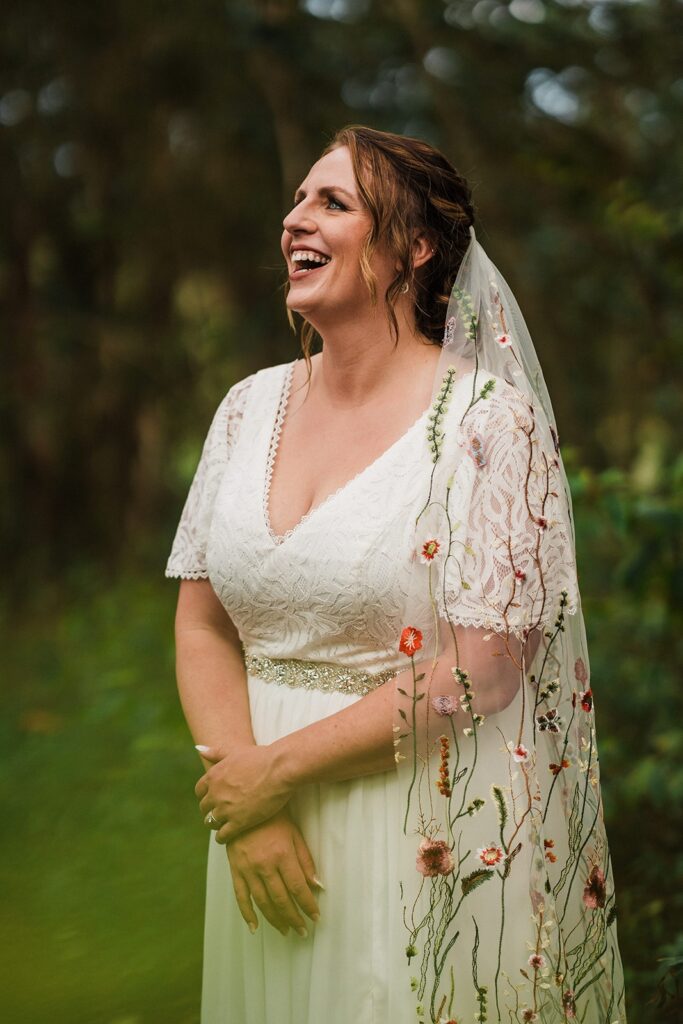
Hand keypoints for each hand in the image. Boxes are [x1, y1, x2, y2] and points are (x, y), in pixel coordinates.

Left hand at [195, 742, 291, 843]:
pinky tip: (228, 836)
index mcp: (213, 776)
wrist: (279, 769)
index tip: (213, 799)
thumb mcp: (235, 752)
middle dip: (211, 810)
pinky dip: (222, 837)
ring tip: (223, 825)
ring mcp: (226, 809)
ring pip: (211, 822)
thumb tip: (199, 749)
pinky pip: (222, 835)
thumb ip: (216, 752)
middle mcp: (215, 793)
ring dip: (216, 824)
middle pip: (204, 808)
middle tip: (219, 813)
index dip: (206, 795)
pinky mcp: (238, 823)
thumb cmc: (261, 758)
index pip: (199, 791)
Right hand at [226, 807, 322, 936]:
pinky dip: (247, 914)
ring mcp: (248, 868)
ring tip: (285, 931)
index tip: (316, 917)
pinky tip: (255, 927)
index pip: (298, 888)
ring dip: (275, 920)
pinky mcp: (235, 869)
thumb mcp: (295, 834)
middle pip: (281, 899)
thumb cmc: (275, 818)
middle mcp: (265, 864)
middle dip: (293, 918)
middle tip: (302, 931)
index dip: (308, 905)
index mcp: (283, 854)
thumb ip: (306, 861)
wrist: (245, 804)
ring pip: (262, 902)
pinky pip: (240, 896)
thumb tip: (318, 886)